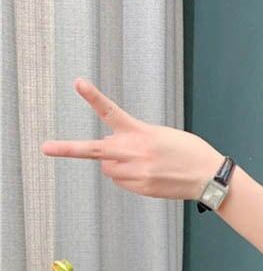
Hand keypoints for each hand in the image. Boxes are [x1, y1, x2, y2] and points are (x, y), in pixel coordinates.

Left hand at [41, 77, 222, 201]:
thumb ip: (134, 141)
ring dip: (114, 166)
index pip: (112, 111)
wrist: (208, 176)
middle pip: (94, 151)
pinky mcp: (141, 187)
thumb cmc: (188, 153)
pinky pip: (121, 182)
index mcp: (141, 132)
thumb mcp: (161, 136)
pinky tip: (148, 174)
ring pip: (108, 169)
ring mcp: (137, 172)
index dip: (93, 97)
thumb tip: (111, 160)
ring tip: (138, 164)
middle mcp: (135, 151)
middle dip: (71, 149)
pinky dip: (127, 178)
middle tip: (46, 147)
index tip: (78, 83)